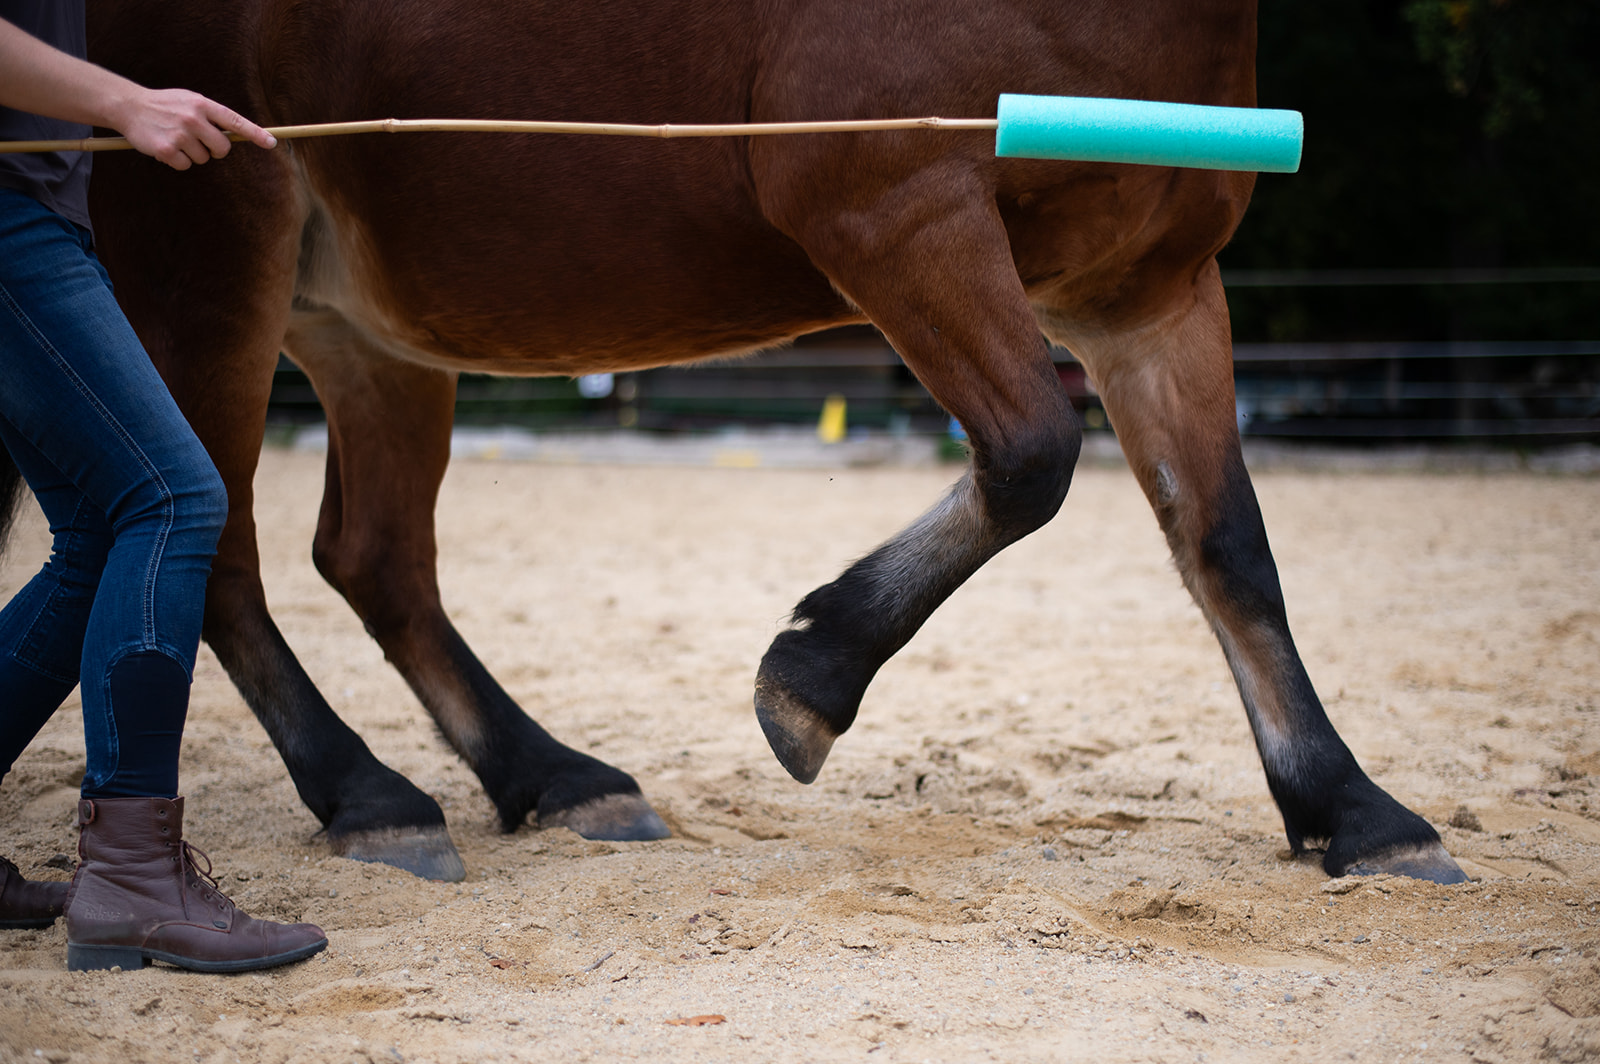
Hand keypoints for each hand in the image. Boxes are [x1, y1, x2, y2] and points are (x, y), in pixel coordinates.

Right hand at [116, 87, 276, 169]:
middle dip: (215, 150)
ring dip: (193, 154)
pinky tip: (166, 147)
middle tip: (199, 141)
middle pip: (223, 148)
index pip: (235, 121)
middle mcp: (193, 118)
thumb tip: (237, 134)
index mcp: (202, 104)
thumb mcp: (190, 101)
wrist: (129, 105)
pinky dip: (178, 161)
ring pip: (203, 159)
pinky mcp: (167, 150)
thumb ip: (212, 115)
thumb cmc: (166, 105)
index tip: (271, 143)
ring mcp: (180, 134)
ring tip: (175, 138)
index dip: (255, 134)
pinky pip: (185, 166)